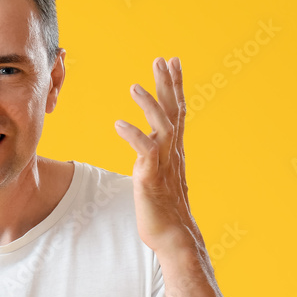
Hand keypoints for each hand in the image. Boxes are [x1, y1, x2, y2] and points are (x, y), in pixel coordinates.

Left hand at [114, 57, 204, 255]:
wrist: (174, 236)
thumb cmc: (163, 210)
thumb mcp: (159, 176)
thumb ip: (155, 157)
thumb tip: (149, 145)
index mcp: (175, 150)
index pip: (177, 111)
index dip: (175, 86)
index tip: (172, 62)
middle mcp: (174, 153)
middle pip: (174, 111)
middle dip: (169, 84)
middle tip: (163, 59)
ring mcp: (165, 165)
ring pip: (163, 127)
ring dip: (150, 106)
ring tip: (134, 86)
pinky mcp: (152, 178)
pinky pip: (146, 152)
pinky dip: (134, 136)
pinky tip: (119, 124)